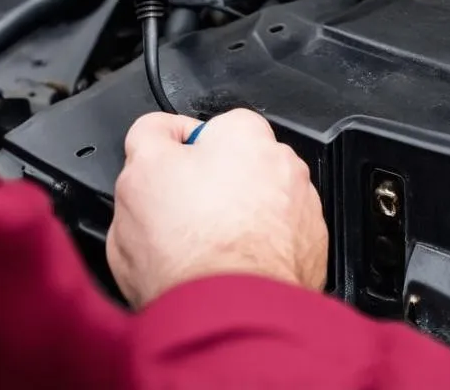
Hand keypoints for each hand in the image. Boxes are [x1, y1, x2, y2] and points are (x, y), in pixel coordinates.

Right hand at [106, 109, 327, 307]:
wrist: (227, 318)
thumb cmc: (189, 248)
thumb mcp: (139, 169)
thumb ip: (149, 135)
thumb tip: (157, 131)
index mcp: (244, 132)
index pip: (206, 130)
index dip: (177, 160)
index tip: (166, 183)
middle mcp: (283, 165)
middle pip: (233, 171)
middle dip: (211, 191)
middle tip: (181, 223)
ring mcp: (301, 211)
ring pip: (254, 210)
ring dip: (236, 225)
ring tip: (204, 255)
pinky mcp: (309, 255)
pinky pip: (273, 246)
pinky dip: (255, 256)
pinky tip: (227, 272)